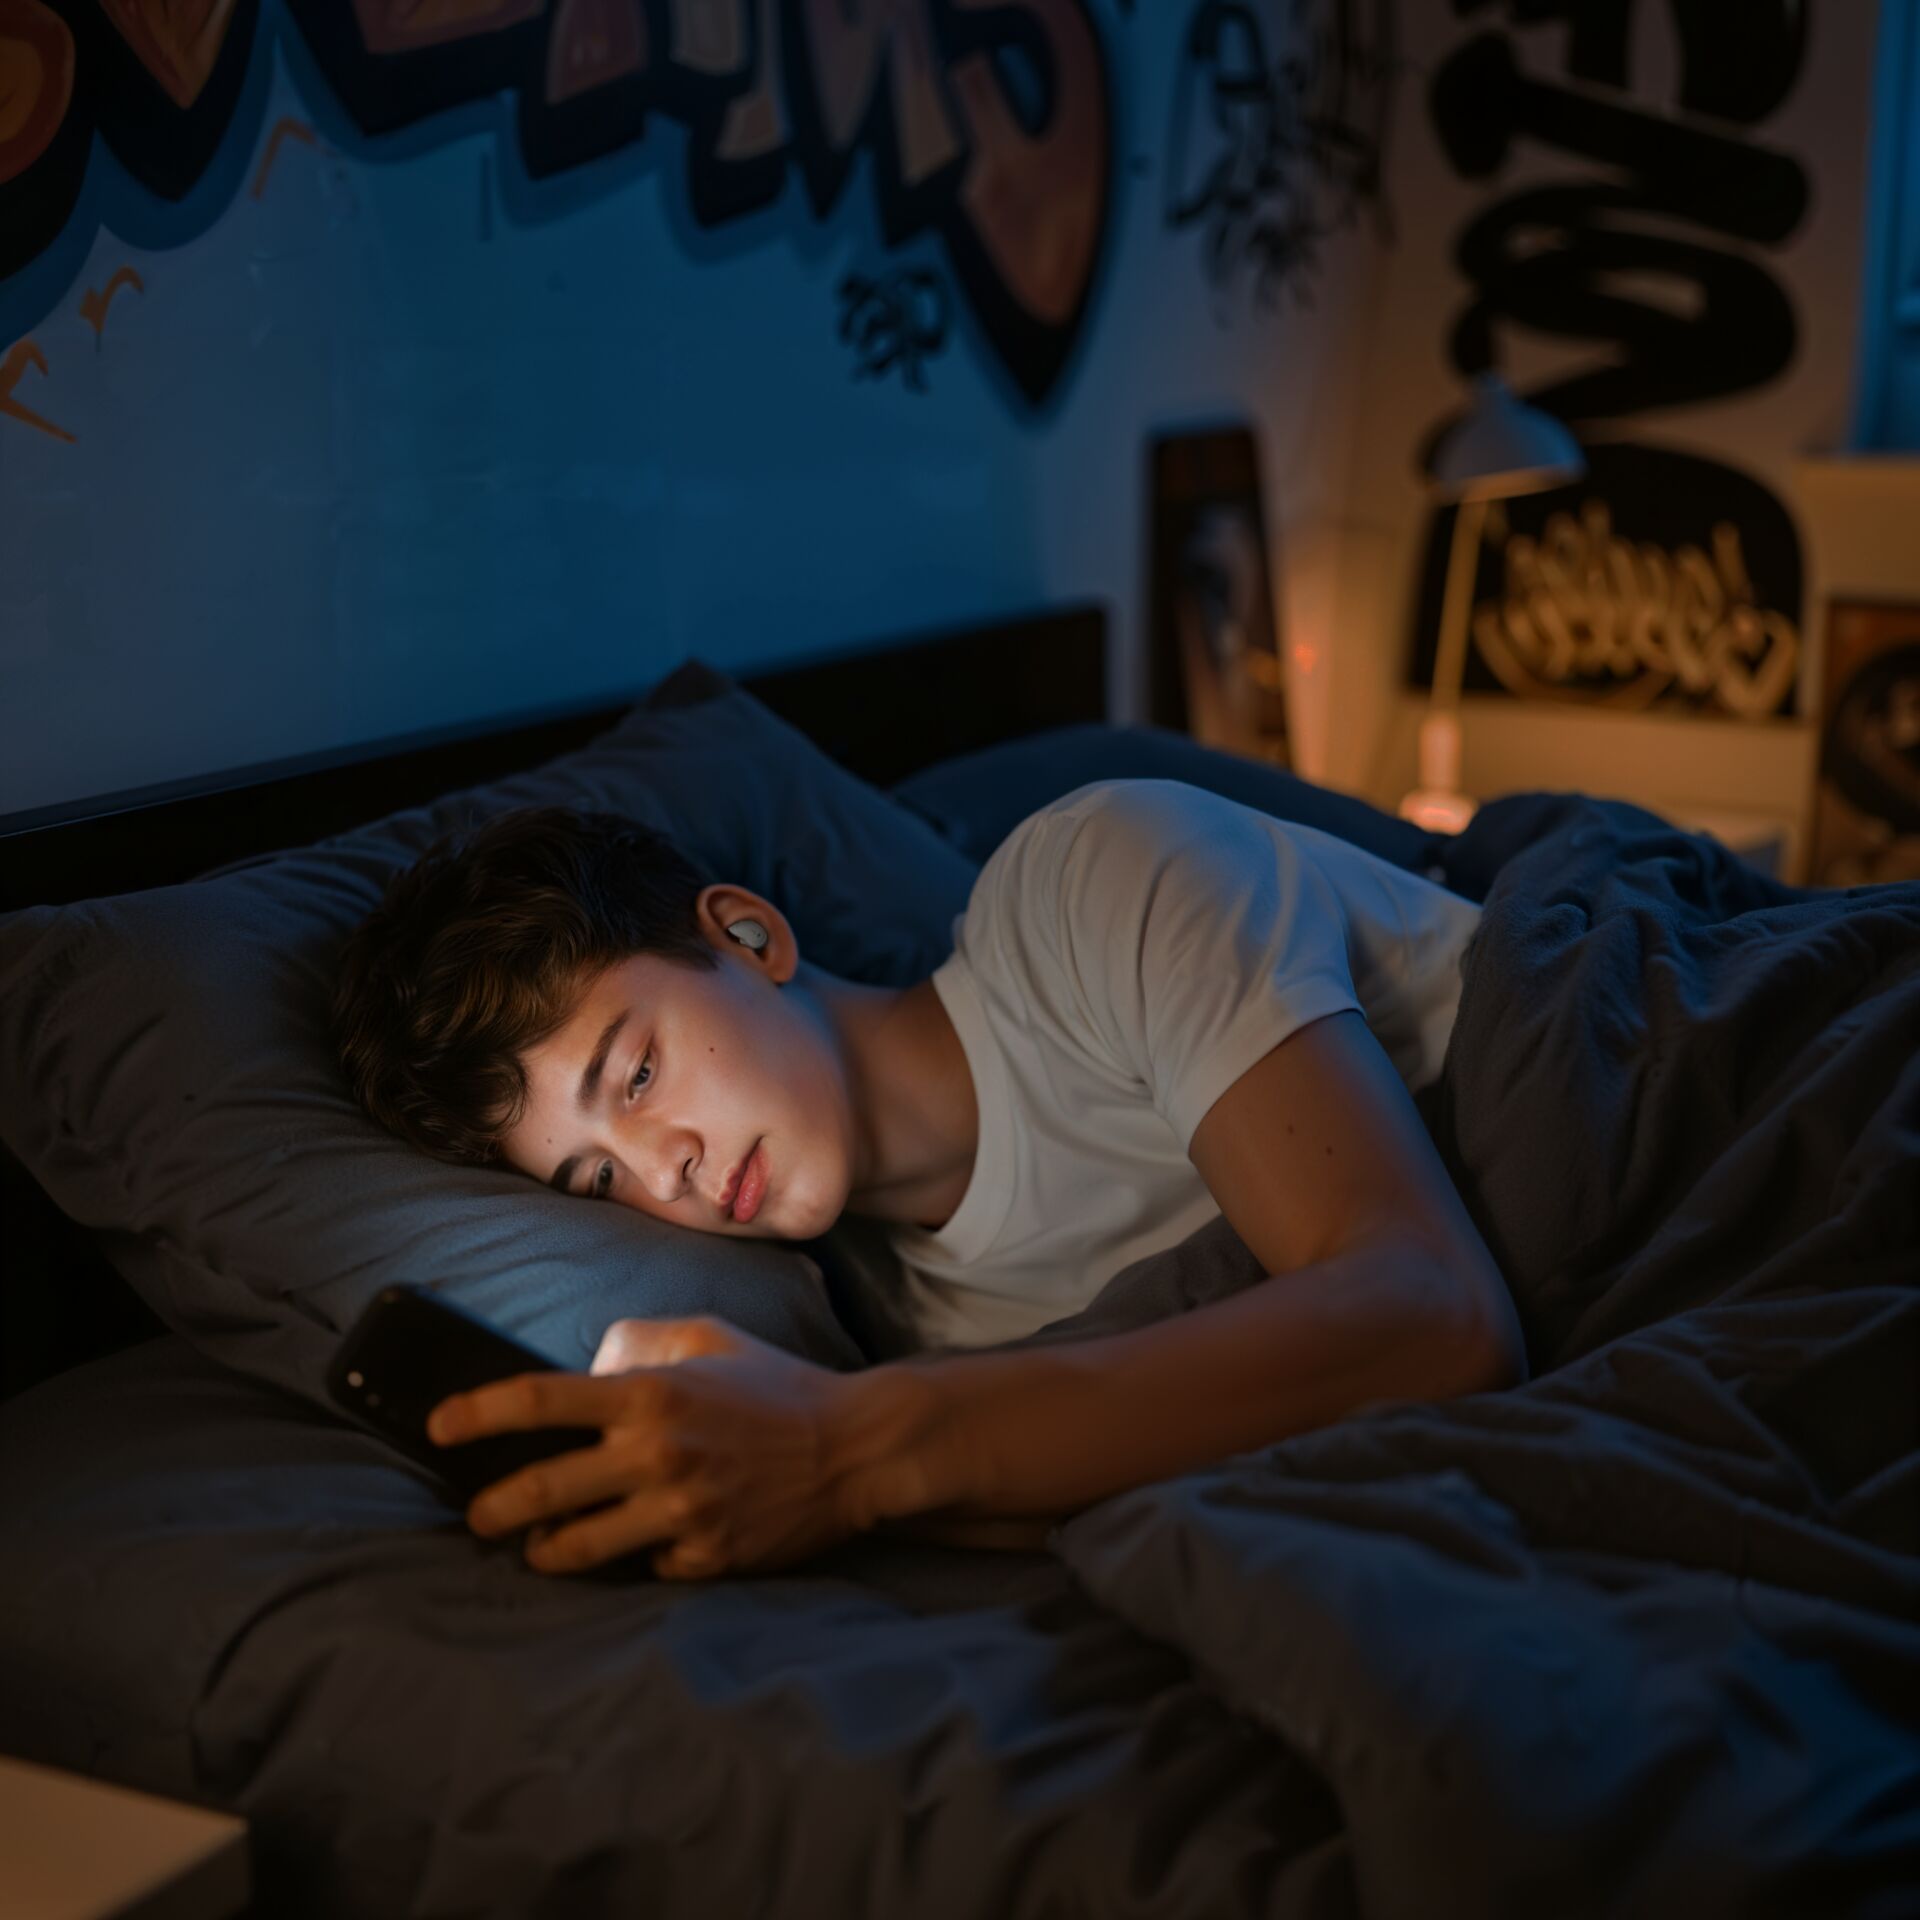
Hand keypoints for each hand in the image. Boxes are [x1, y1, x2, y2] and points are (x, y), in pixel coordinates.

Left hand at [426, 1314, 861, 1580]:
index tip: (438, 1427)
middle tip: (477, 1514)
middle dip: (491, 1507)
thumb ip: (640, 1344)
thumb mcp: (708, 1339)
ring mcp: (680, 1513)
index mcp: (650, 1393)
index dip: (478, 1413)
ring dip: (544, 1550)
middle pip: (541, 1489)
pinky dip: (635, 1561)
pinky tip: (638, 1550)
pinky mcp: (705, 1558)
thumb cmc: (776, 1388)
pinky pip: (645, 1570)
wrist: (853, 1447)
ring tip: (537, 1546)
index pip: (539, 1400)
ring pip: (578, 1548)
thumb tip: (588, 1367)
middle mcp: (656, 1454)